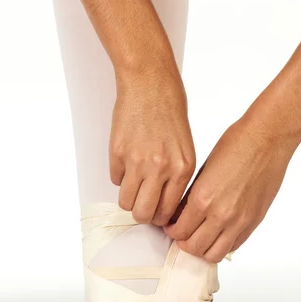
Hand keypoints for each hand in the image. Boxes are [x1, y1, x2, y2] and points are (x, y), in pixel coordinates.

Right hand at [110, 65, 195, 225]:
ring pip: (126, 201)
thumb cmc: (170, 112)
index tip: (157, 215)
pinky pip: (115, 179)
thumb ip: (177, 177)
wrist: (150, 83)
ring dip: (128, 198)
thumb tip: (165, 204)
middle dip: (142, 214)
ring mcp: (137, 161)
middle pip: (144, 214)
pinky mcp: (117, 153)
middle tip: (143, 205)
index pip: (168, 212)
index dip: (160, 218)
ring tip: (134, 185)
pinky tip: (128, 160)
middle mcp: (160, 169)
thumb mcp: (186, 148)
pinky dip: (120, 175)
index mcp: (182, 169)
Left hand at [164, 106, 297, 261]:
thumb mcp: (202, 171)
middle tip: (182, 234)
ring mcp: (239, 221)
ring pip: (213, 254)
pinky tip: (218, 234)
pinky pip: (233, 246)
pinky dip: (222, 245)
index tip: (171, 227)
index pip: (179, 231)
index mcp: (202, 199)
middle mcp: (220, 215)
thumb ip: (190, 198)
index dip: (171, 231)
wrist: (267, 139)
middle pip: (193, 247)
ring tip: (200, 238)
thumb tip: (180, 217)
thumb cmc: (235, 145)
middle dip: (183, 242)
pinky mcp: (253, 222)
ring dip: (203, 249)